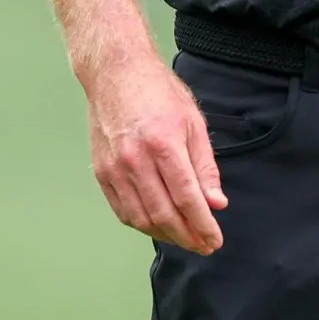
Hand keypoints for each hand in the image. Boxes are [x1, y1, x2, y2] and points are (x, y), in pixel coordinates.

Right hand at [86, 51, 227, 254]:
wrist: (116, 73)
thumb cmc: (159, 92)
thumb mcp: (192, 122)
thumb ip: (205, 166)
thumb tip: (216, 203)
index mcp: (164, 144)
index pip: (187, 198)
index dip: (203, 225)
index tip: (215, 240)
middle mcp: (137, 160)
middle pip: (164, 214)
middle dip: (187, 236)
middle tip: (204, 246)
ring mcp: (116, 168)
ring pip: (142, 219)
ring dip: (165, 235)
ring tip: (184, 238)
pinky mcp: (102, 173)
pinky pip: (123, 211)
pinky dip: (142, 224)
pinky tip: (159, 226)